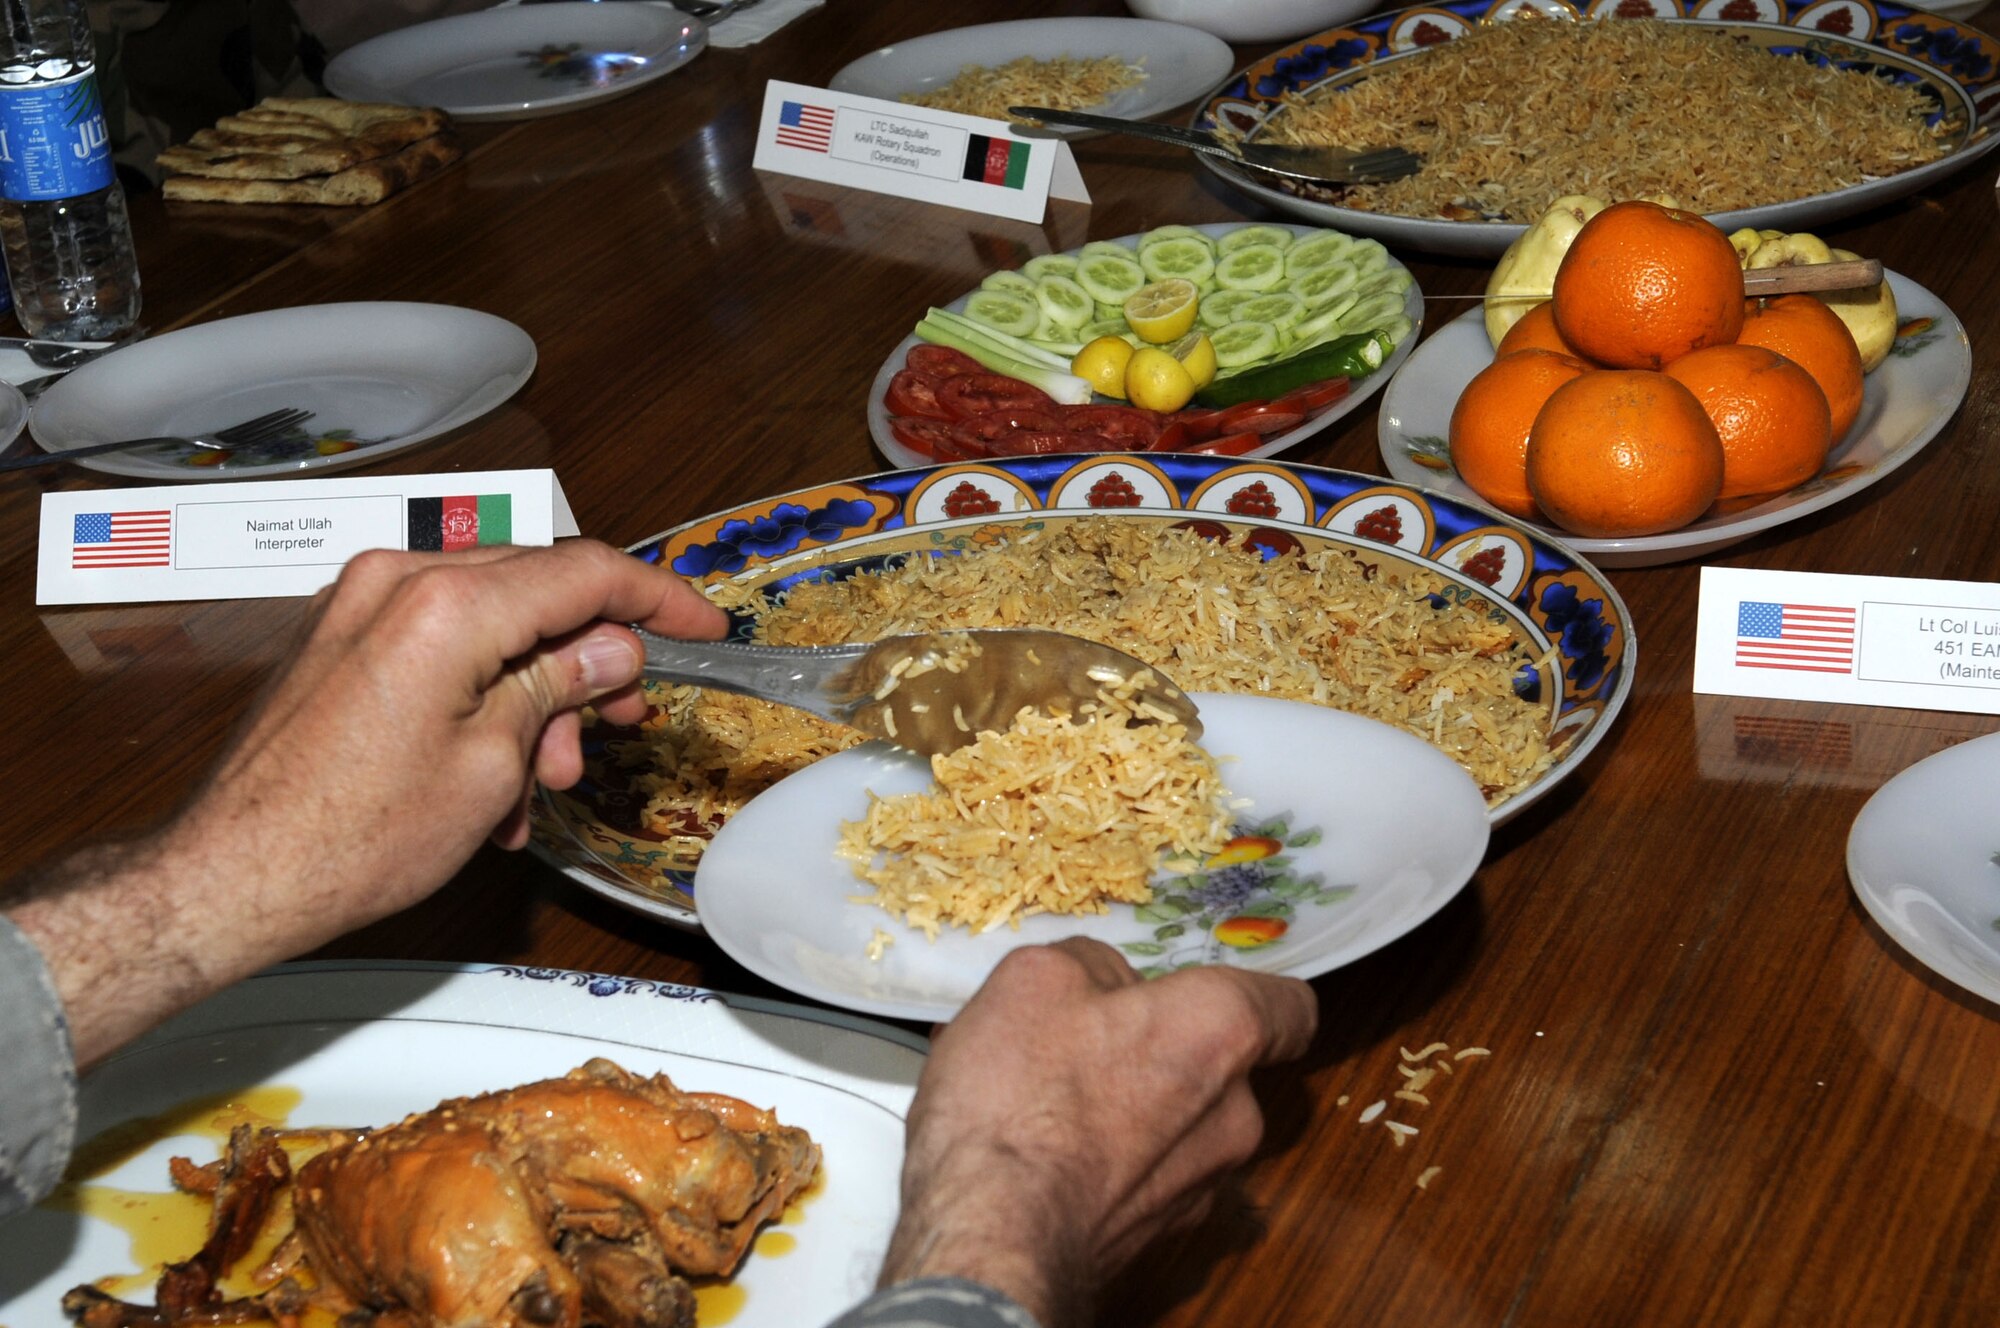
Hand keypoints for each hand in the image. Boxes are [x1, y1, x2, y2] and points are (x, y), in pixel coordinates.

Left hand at [6, 540, 725, 1064]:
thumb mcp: (494, 765)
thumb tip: (613, 647)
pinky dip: (484, 691)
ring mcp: (361, 604)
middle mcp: (398, 581)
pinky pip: (442, 641)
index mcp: (446, 604)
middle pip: (537, 590)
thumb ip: (560, 685)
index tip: (701, 625)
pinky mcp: (341, 636)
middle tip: (624, 714)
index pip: (584, 572)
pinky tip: (495, 773)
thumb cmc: (351, 836)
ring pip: (493, 620)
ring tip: (547, 776)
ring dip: (537, 689)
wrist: (236, 875)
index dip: (658, 599)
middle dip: (591, 657)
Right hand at [877, 939, 1317, 1327]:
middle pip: (1216, 1066)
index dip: (1254, 995)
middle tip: (1081, 1043)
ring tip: (1045, 1104)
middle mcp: (1233, 1114)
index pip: (1290, 1009)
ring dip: (1131, 1109)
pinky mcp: (1160, 1239)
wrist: (993, 1242)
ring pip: (1180, 1126)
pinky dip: (1110, 1162)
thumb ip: (1093, 964)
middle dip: (1158, 1050)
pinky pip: (1147, 1177)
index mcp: (1218, 1032)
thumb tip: (1107, 984)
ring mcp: (1202, 1186)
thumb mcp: (1037, 978)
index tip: (1209, 994)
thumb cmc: (1021, 1101)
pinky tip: (1044, 1156)